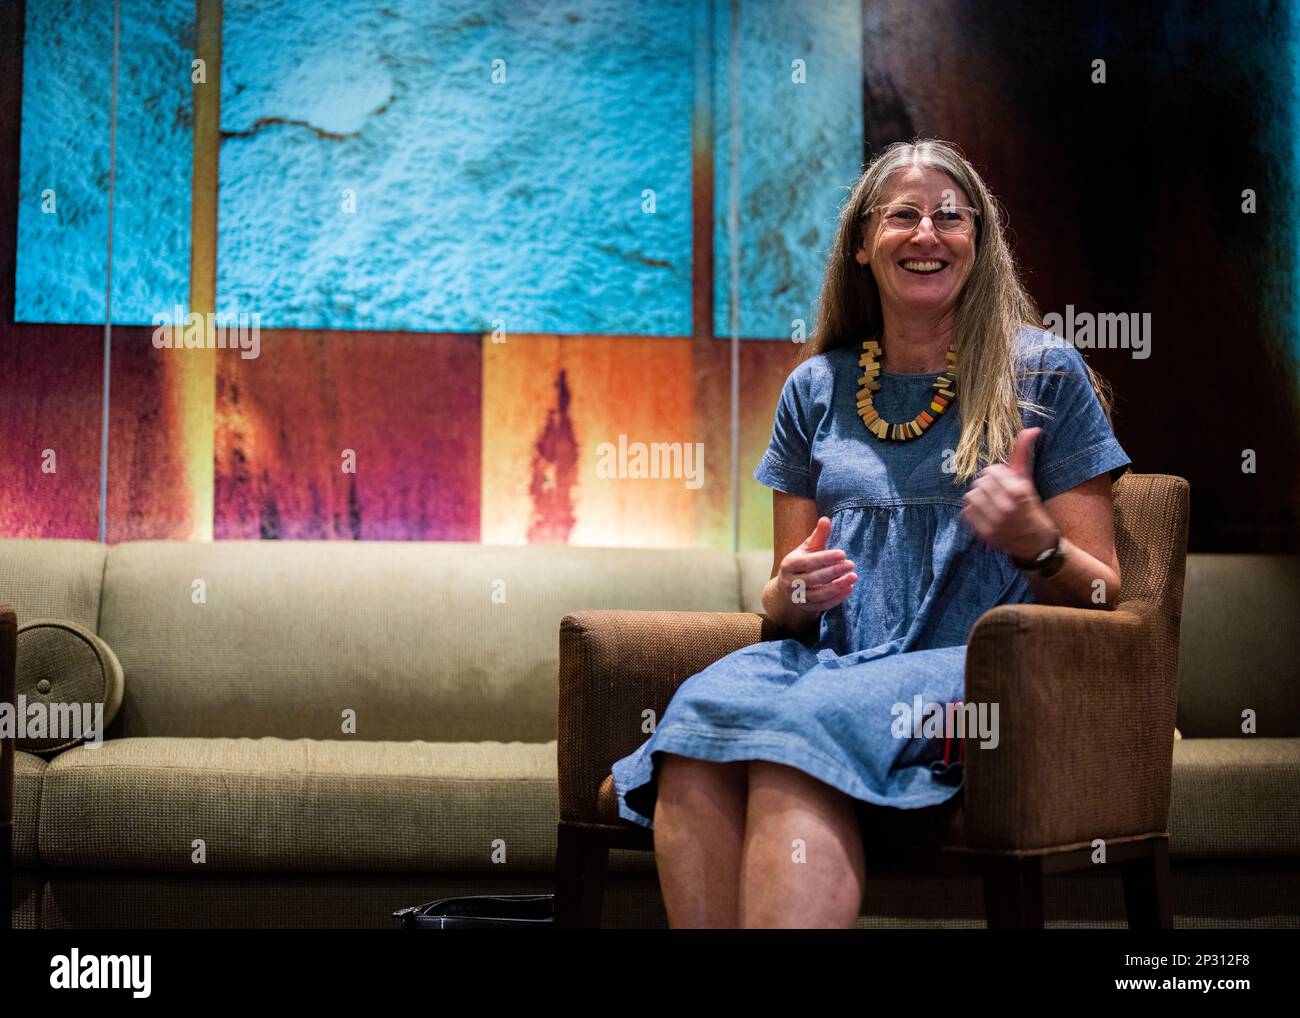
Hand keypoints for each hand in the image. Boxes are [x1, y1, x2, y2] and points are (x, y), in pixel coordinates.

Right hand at [777, 517, 856, 615]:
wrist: (788, 586)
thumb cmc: (802, 562)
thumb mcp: (807, 548)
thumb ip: (818, 536)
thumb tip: (825, 519)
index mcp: (789, 565)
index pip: (808, 562)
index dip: (825, 558)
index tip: (842, 553)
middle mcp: (790, 582)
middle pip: (814, 578)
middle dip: (834, 571)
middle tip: (852, 564)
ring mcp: (797, 597)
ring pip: (819, 594)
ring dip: (838, 586)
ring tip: (853, 577)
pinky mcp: (805, 607)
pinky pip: (822, 605)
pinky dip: (836, 598)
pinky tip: (848, 589)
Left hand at [959, 427, 1057, 559]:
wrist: (1036, 542)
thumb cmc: (1031, 507)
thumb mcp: (1028, 480)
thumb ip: (1024, 454)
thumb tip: (1032, 428)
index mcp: (1019, 492)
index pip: (991, 471)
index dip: (996, 474)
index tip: (1002, 480)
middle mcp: (1007, 508)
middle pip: (980, 483)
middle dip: (987, 485)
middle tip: (996, 492)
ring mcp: (995, 523)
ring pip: (971, 496)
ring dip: (978, 497)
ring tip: (989, 501)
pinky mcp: (985, 534)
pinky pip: (966, 513)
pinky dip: (972, 511)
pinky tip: (984, 512)